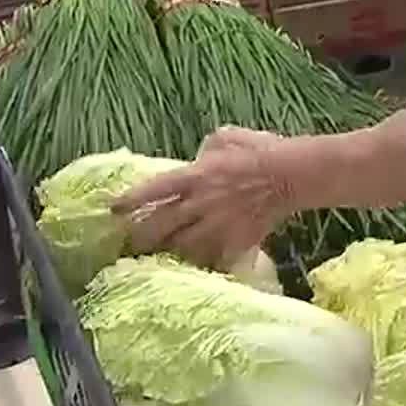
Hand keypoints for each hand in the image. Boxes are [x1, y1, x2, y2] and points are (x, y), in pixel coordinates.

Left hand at [114, 127, 294, 270]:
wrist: (292, 175)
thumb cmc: (261, 150)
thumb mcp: (228, 137)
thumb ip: (207, 147)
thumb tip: (200, 156)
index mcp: (195, 175)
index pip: (153, 190)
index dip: (130, 201)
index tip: (114, 210)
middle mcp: (199, 204)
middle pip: (159, 226)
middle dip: (140, 237)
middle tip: (129, 243)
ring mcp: (216, 226)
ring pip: (181, 248)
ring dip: (167, 254)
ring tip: (157, 259)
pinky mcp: (235, 242)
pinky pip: (213, 260)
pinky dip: (203, 264)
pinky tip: (196, 269)